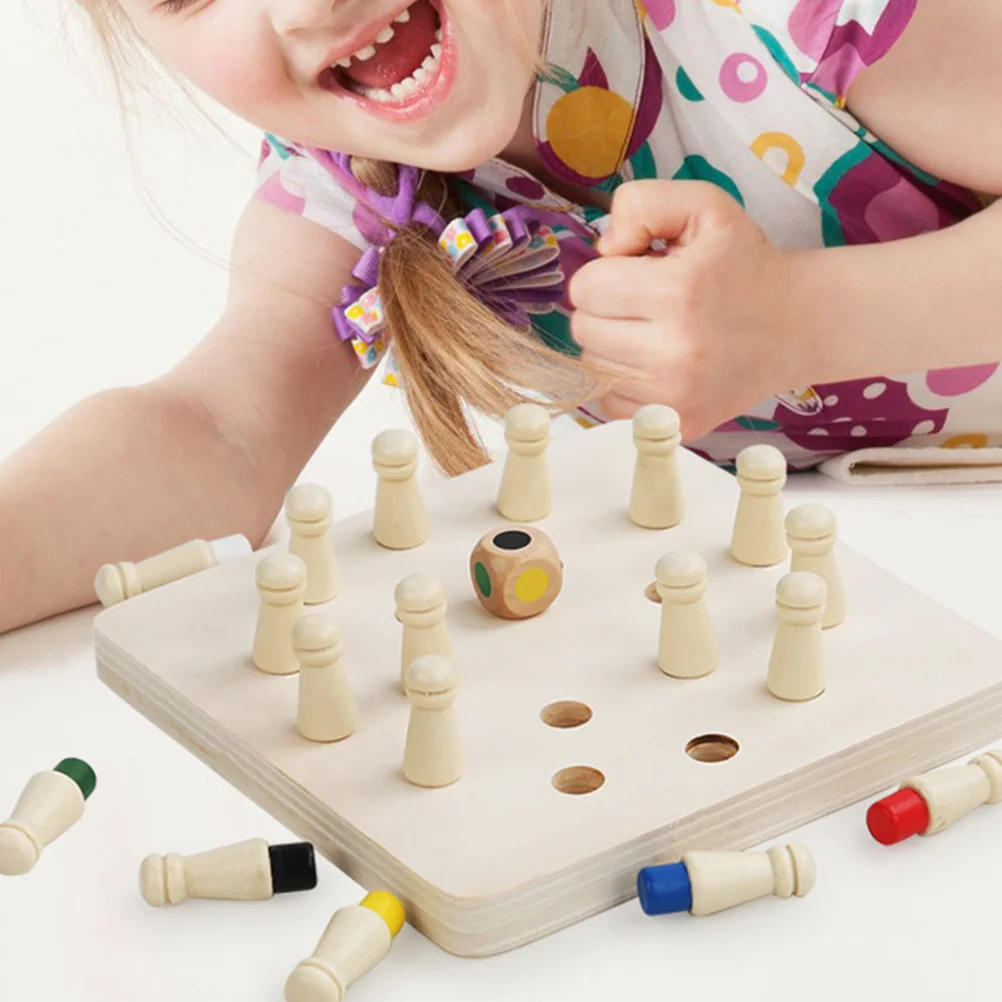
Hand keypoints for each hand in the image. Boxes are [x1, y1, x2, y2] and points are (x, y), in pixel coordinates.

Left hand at [568, 180, 806, 439]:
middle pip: (584, 330)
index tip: (636, 273)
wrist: (798, 324)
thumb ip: (642, 203)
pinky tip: (653, 364)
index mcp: (678, 292)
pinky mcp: (680, 423)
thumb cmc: (744, 262)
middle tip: (644, 303)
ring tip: (651, 331)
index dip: (604, 273)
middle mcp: (675, 351)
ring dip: (611, 347)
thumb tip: (603, 249)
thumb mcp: (703, 206)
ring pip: (593, 368)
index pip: (586, 287)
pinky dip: (623, 383)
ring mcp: (677, 395)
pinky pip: (611, 405)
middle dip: (605, 310)